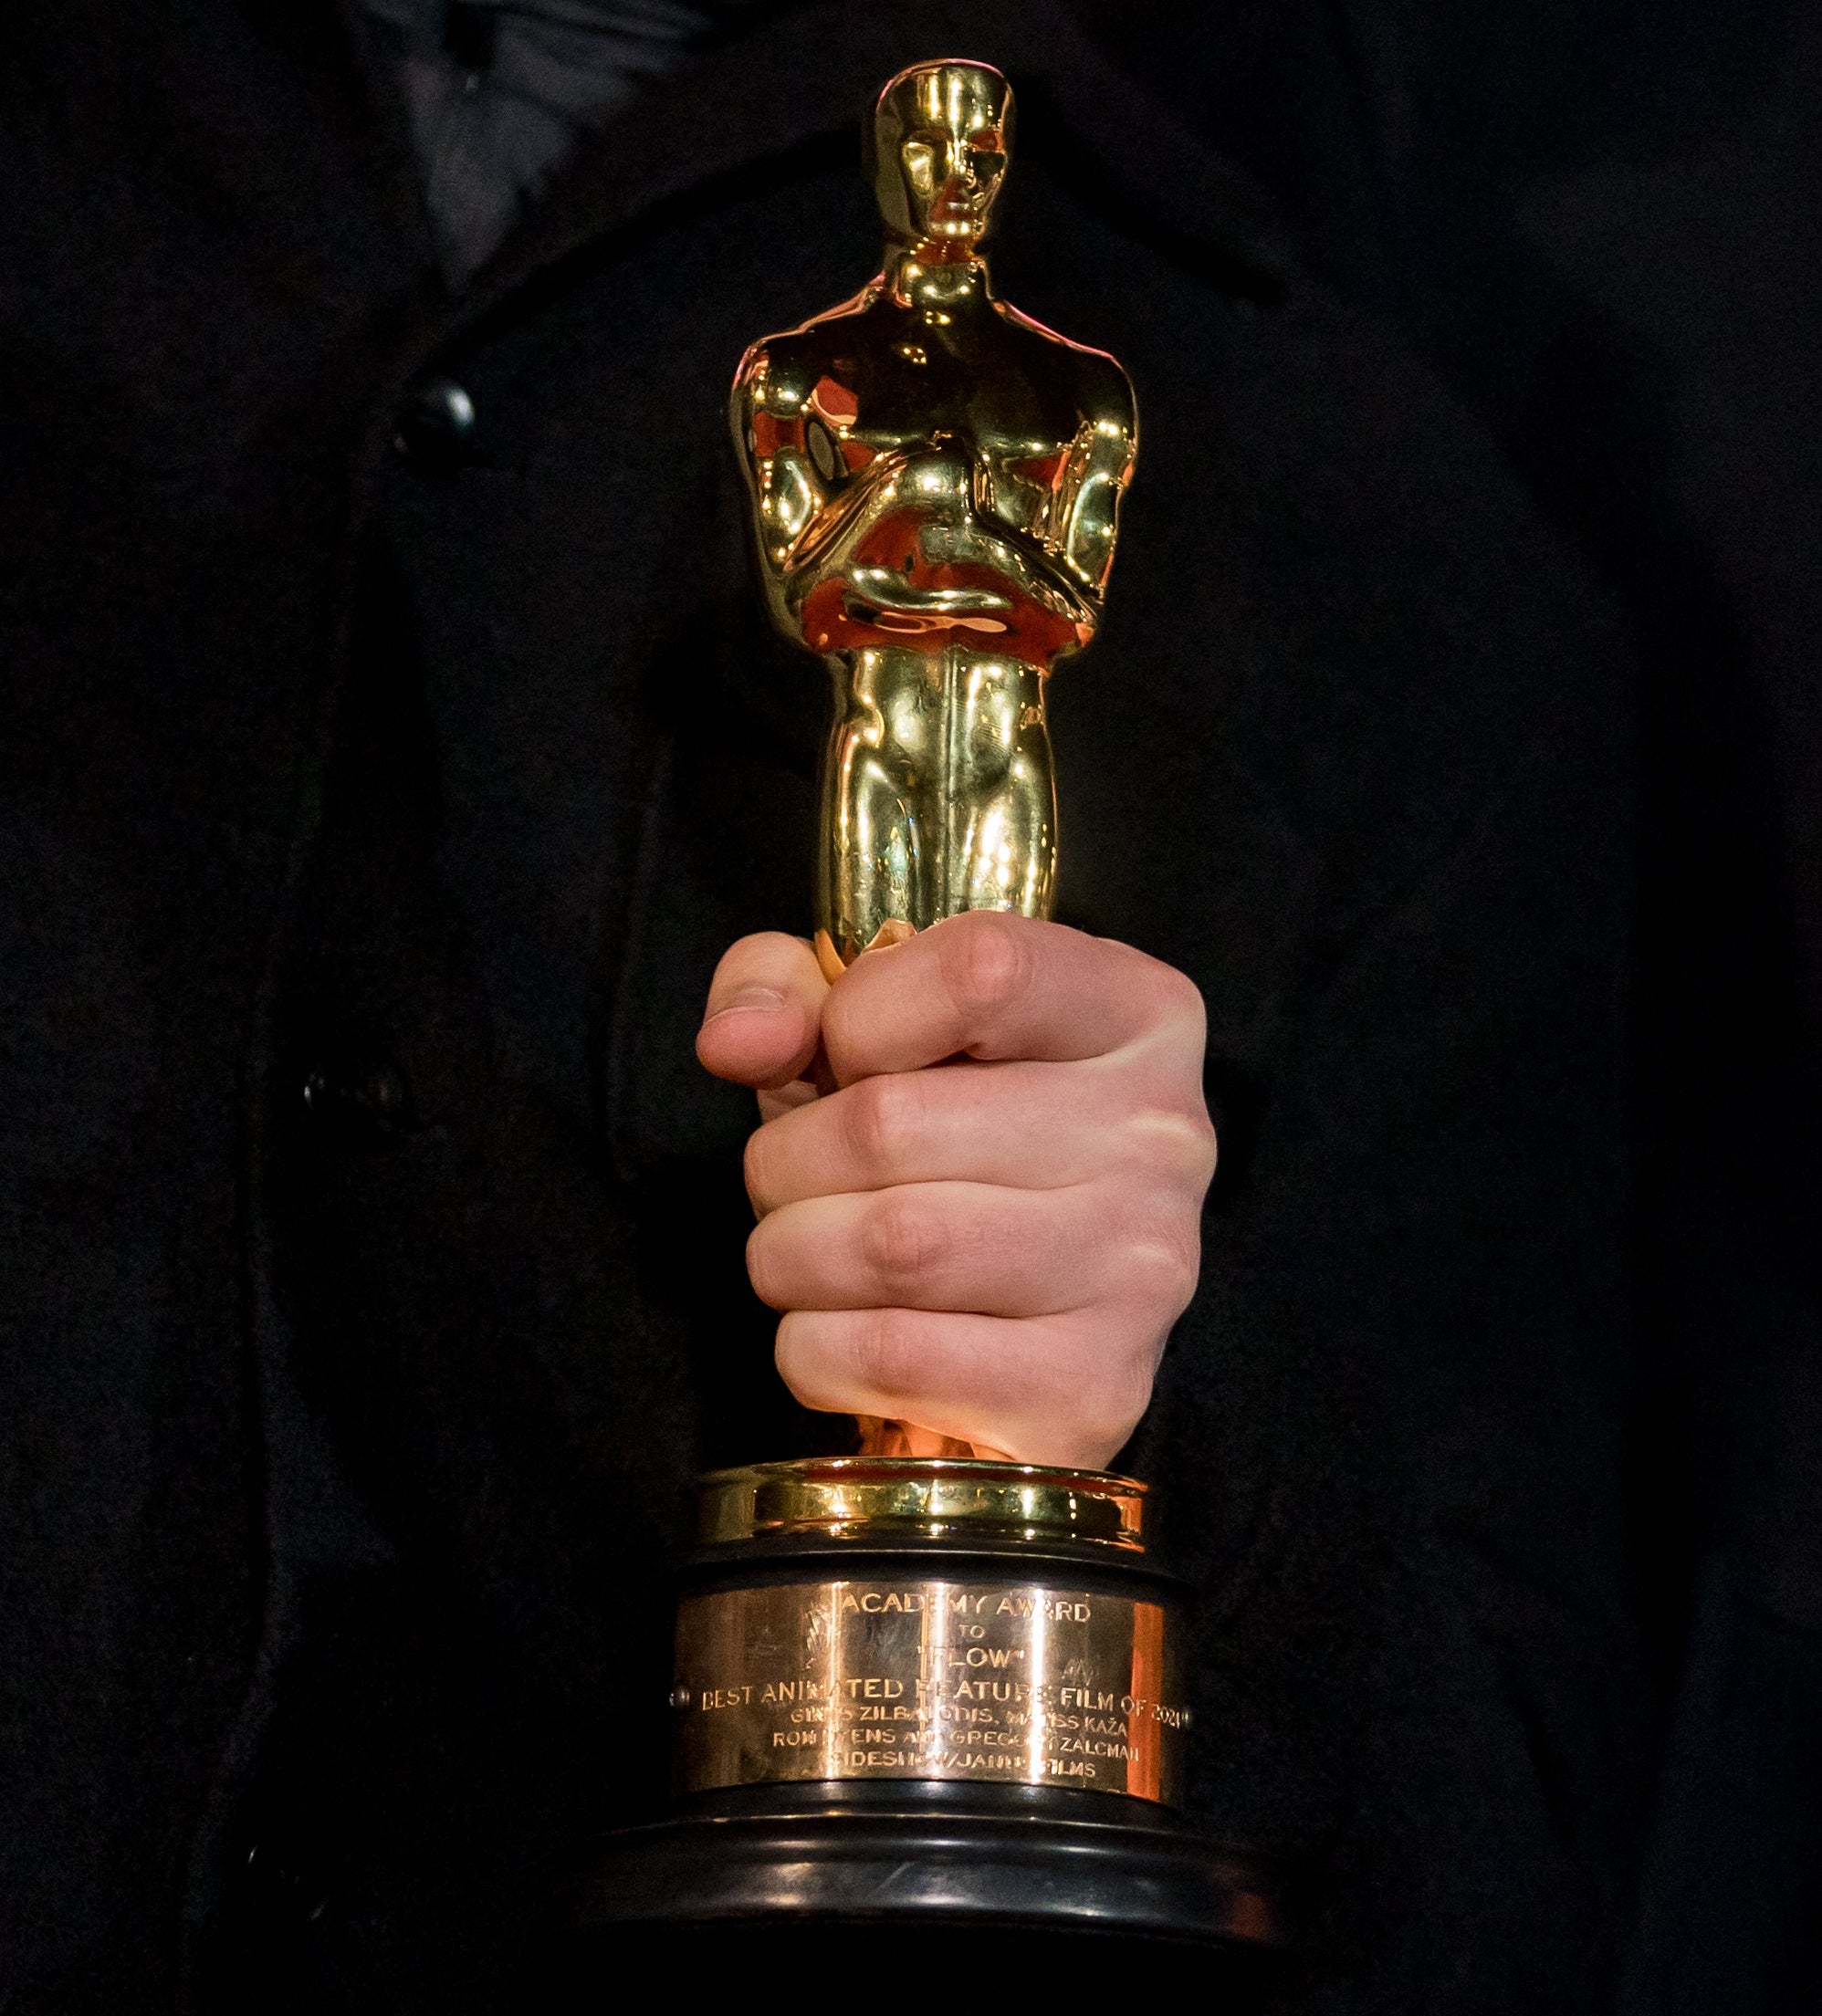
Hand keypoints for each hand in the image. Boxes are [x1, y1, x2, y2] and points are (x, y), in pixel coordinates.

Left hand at [695, 912, 1215, 1468]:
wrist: (1022, 1323)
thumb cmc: (942, 1146)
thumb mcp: (868, 1028)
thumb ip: (786, 990)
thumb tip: (736, 1043)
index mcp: (1133, 1010)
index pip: (982, 972)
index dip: (859, 1015)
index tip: (841, 1058)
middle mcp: (1162, 1133)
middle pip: (892, 1124)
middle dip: (785, 1160)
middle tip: (789, 1182)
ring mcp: (1142, 1270)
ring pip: (890, 1248)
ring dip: (791, 1257)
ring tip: (806, 1254)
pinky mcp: (1093, 1387)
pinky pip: (889, 1357)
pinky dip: (815, 1349)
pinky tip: (845, 1331)